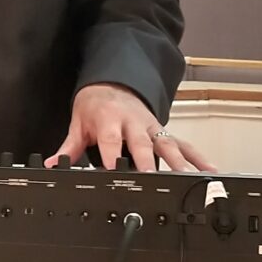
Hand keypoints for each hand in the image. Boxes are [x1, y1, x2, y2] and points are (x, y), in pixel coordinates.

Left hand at [47, 83, 211, 172]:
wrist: (112, 82)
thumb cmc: (95, 106)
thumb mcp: (78, 123)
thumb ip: (68, 147)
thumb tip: (52, 164)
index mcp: (109, 122)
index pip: (111, 141)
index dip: (113, 157)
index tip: (114, 173)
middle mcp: (134, 124)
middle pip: (142, 145)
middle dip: (149, 162)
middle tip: (154, 179)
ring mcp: (151, 127)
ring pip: (167, 144)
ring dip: (179, 162)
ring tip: (189, 179)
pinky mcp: (163, 130)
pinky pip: (183, 144)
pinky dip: (197, 157)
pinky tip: (209, 170)